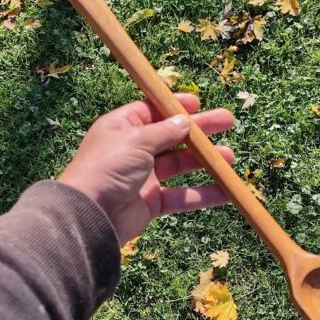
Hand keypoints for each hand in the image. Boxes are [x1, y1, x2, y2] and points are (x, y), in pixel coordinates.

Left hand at [58, 94, 234, 243]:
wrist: (89, 216)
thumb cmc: (107, 168)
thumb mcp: (136, 140)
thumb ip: (164, 131)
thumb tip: (185, 122)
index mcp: (123, 127)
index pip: (153, 111)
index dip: (176, 107)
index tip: (199, 104)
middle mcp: (133, 150)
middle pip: (173, 136)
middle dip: (201, 131)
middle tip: (228, 122)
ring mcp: (143, 177)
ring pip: (180, 166)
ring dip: (205, 162)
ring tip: (230, 158)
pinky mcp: (151, 203)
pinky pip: (181, 196)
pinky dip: (202, 194)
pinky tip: (226, 192)